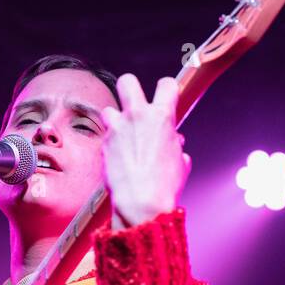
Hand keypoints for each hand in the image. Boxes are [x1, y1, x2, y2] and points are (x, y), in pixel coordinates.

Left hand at [101, 74, 191, 229]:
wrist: (140, 202)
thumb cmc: (163, 185)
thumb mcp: (179, 161)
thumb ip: (175, 146)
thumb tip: (174, 144)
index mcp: (162, 117)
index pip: (166, 84)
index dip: (167, 89)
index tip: (165, 96)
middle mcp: (137, 117)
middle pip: (128, 81)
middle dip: (131, 87)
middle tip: (134, 100)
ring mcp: (118, 129)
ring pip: (109, 109)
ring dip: (115, 118)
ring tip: (122, 132)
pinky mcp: (104, 144)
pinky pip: (106, 135)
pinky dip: (111, 142)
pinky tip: (117, 154)